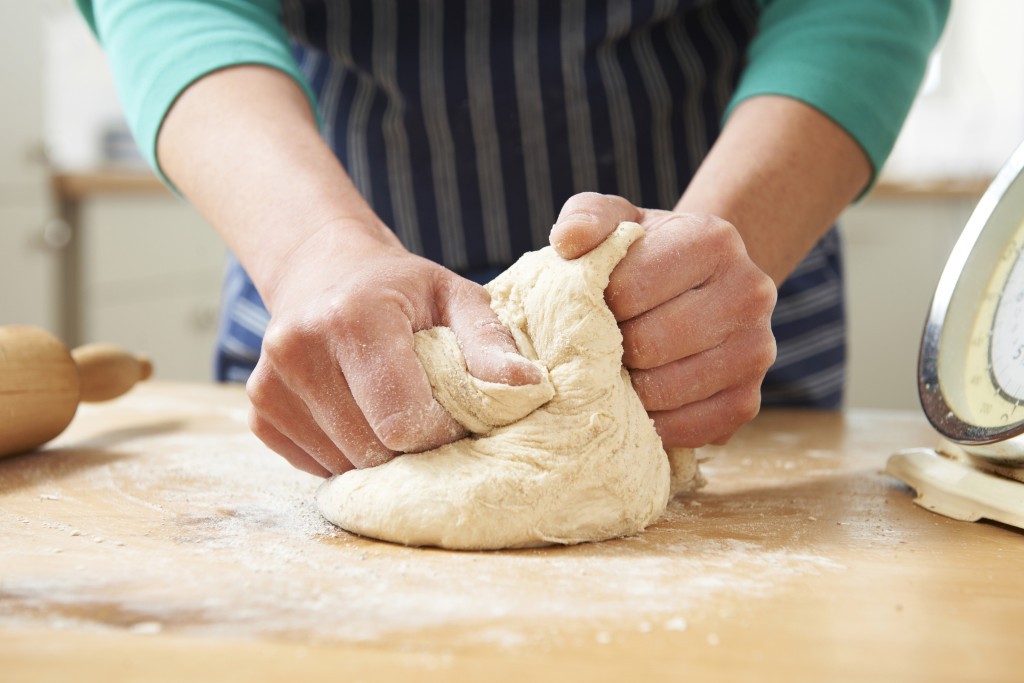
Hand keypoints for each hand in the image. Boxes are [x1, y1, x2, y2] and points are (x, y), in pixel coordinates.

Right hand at [246, 219, 541, 476]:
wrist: (324, 271)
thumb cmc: (402, 289)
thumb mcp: (455, 297)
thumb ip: (490, 341)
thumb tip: (528, 386)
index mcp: (352, 319)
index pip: (402, 422)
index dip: (439, 432)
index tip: (452, 413)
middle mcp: (297, 349)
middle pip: (372, 449)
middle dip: (411, 447)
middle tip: (425, 413)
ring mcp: (269, 384)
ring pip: (344, 466)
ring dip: (379, 454)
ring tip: (389, 408)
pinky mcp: (259, 413)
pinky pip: (316, 466)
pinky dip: (347, 454)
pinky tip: (357, 413)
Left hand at [550, 193, 776, 446]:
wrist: (696, 289)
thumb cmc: (643, 255)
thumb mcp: (616, 221)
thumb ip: (587, 219)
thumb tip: (567, 243)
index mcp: (713, 240)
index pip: (629, 290)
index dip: (595, 306)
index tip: (593, 305)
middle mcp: (749, 293)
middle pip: (648, 344)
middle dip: (609, 350)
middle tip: (597, 345)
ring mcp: (756, 351)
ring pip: (665, 391)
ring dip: (627, 389)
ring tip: (616, 370)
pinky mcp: (748, 401)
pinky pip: (688, 429)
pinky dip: (652, 423)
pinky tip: (639, 402)